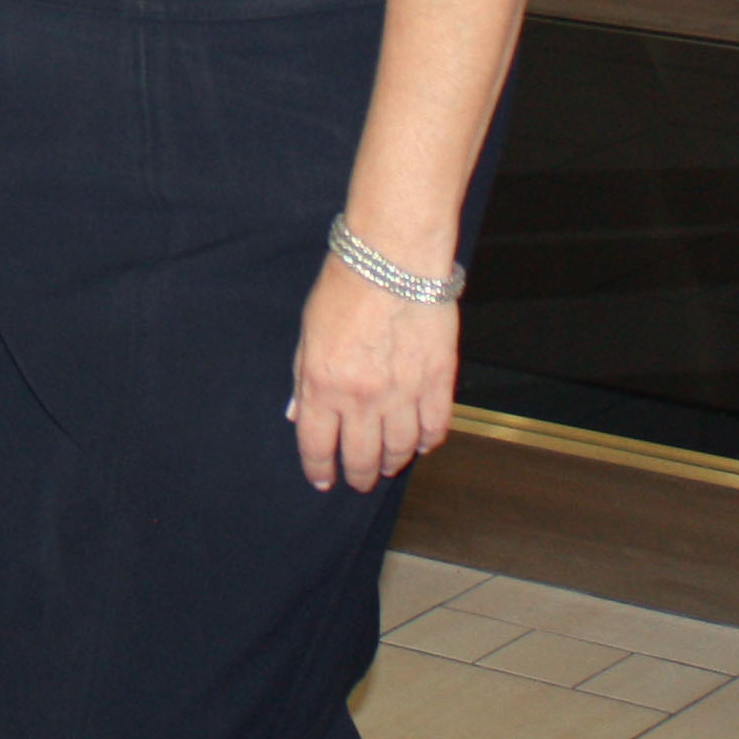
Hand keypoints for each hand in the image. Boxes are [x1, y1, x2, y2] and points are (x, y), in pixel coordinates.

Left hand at [289, 259, 456, 493]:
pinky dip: (427, 442)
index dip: (319, 469)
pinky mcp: (438, 383)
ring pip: (400, 451)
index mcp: (322, 385)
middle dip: (358, 475)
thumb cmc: (344, 286)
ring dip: (393, 463)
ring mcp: (403, 394)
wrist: (393, 258)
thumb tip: (300, 414)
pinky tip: (421, 444)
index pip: (317, 446)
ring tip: (389, 464)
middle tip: (359, 479)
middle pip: (360, 457)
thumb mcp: (308, 331)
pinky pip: (434, 429)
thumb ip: (304, 377)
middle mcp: (361, 398)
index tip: (322, 480)